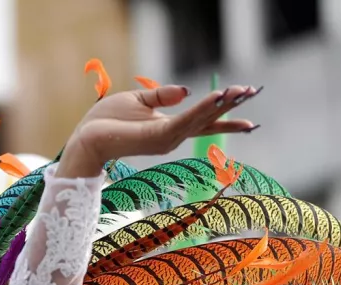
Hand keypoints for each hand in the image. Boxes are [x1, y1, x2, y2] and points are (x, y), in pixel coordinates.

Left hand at [60, 84, 261, 177]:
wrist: (86, 137)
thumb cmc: (106, 121)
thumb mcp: (137, 100)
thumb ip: (162, 95)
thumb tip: (185, 90)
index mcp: (168, 127)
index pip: (202, 120)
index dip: (223, 112)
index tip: (246, 105)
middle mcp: (171, 136)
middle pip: (207, 119)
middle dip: (230, 106)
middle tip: (254, 91)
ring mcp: (166, 139)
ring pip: (200, 118)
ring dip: (221, 104)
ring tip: (241, 91)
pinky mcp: (158, 137)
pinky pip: (185, 120)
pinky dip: (202, 109)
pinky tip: (216, 98)